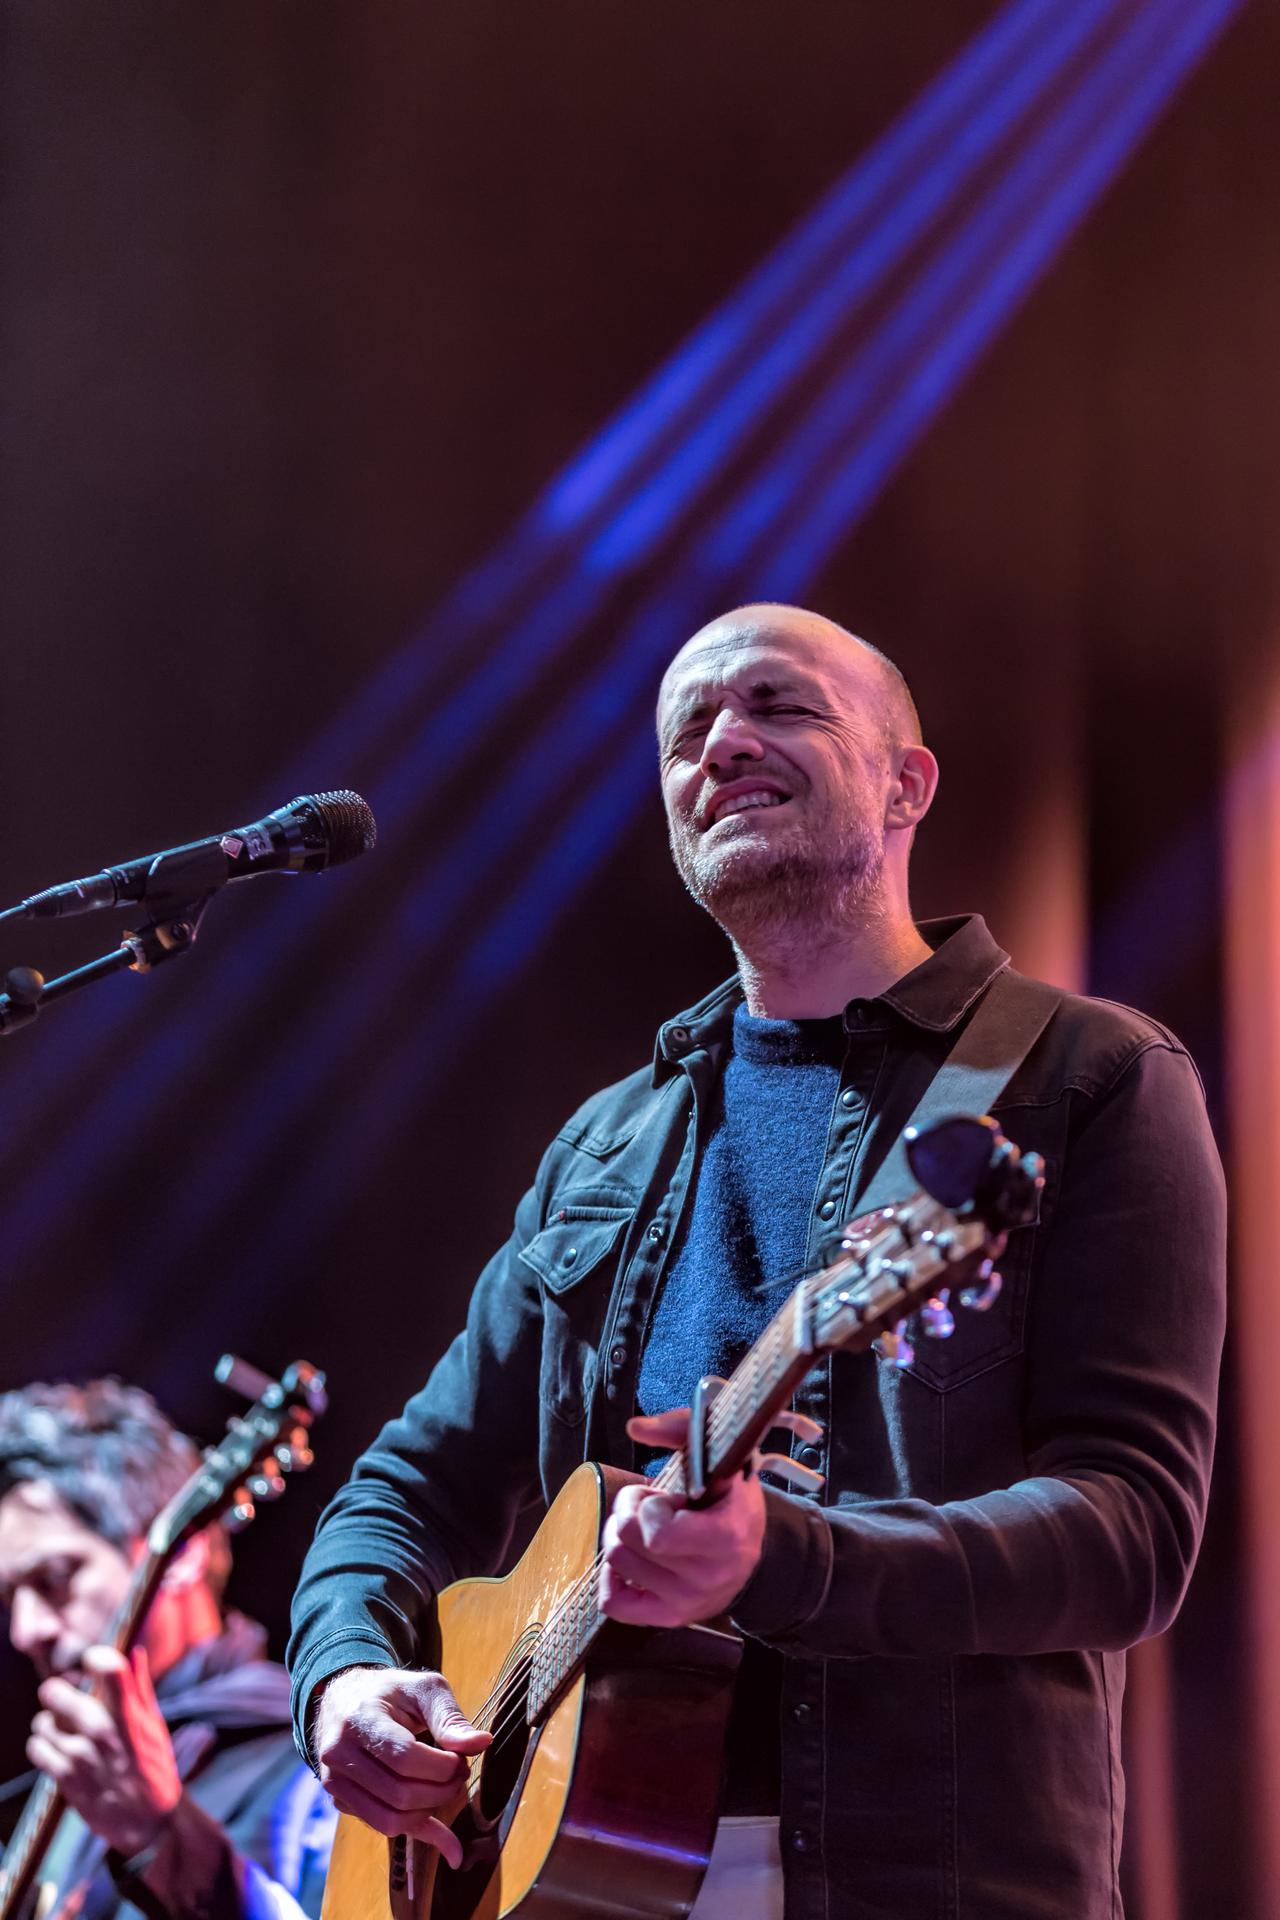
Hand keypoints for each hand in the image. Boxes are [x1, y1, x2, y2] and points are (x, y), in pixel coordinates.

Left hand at [28, 1646, 181, 1857]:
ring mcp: (80, 1757)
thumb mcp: (154, 1724)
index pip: (108, 1668)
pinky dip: (42, 1746)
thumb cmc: (153, 1767)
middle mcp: (102, 1732)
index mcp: (129, 1714)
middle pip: (55, 1692)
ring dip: (49, 1723)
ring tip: (63, 1731)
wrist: (149, 1822)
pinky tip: (58, 1749)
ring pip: (41, 1722)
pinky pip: (37, 1749)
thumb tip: (133, 1652)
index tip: (92, 1662)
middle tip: (65, 1699)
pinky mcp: (66, 1780)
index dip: (95, 1657)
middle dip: (57, 1693)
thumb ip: (140, 1687)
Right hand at [313, 1666, 489, 1866]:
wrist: (343, 1699)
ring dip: (429, 1812)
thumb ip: (450, 1718)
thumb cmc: (390, 1692)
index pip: (406, 1758)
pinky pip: (381, 1826)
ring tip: (446, 1789)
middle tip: (459, 1775)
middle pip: (400, 1794)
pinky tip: (439, 1828)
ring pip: (390, 1820)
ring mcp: (335, 1782)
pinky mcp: (339, 1801)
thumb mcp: (423, 1690)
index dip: (442, 1767)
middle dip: (441, 1791)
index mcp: (359, 1719)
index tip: (461, 1760)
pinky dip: (414, 1828)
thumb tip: (483, 1743)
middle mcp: (338, 1754)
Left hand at [599, 1408, 766, 1627]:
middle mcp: (708, 1577)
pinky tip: (630, 1559)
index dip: (650, 1506)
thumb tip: (634, 1427)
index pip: (658, 1534)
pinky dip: (611, 1578)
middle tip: (651, 1504)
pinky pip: (615, 1604)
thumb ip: (680, 1429)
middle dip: (629, 1510)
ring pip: (616, 1562)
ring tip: (648, 1528)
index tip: (668, 1496)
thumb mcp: (718, 1455)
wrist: (752, 1546)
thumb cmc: (730, 1496)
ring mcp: (688, 1602)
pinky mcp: (670, 1617)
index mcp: (726, 1537)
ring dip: (623, 1536)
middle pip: (626, 1540)